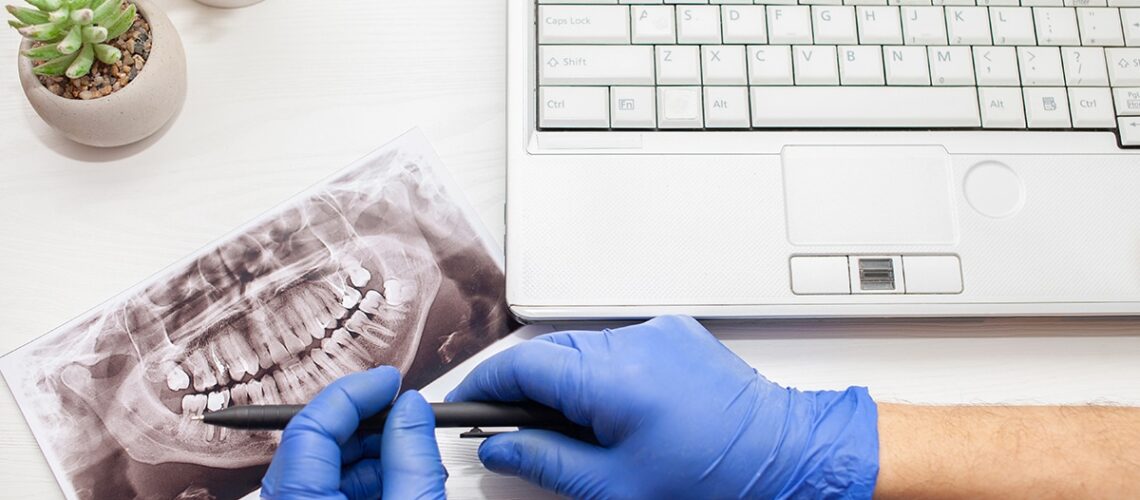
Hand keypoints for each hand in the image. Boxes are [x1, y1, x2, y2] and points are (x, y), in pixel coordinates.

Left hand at [261, 366, 447, 498]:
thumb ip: (413, 459)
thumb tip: (412, 409)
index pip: (310, 426)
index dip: (353, 393)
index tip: (387, 382)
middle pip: (312, 443)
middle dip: (363, 422)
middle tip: (404, 414)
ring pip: (319, 466)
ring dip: (365, 451)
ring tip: (408, 453)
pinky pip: (323, 490)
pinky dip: (359, 480)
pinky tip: (394, 479)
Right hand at [447, 315, 878, 498]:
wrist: (789, 457)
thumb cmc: (716, 480)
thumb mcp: (615, 485)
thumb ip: (545, 461)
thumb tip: (501, 447)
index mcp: (615, 381)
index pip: (524, 364)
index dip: (487, 383)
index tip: (468, 403)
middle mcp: (636, 344)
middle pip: (550, 350)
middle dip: (526, 385)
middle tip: (515, 426)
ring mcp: (660, 333)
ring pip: (583, 346)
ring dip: (565, 379)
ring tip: (576, 427)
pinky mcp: (679, 333)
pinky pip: (620, 344)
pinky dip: (603, 370)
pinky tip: (615, 407)